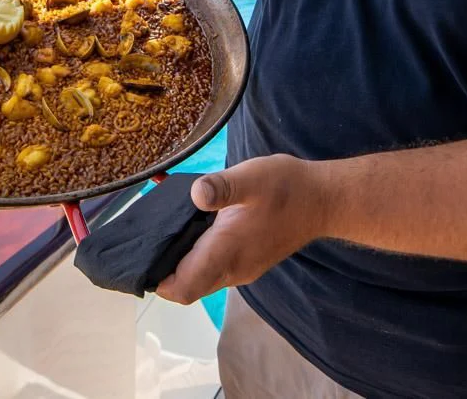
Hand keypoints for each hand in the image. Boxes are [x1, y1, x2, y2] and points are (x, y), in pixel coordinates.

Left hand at [154, 154, 332, 304]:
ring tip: (167, 232)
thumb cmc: (287, 188)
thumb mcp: (253, 177)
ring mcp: (242, 268)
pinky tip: (194, 229)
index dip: (157, 280)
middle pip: (188, 288)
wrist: (323, 200)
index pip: (183, 289)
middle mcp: (232, 270)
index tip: (142, 255)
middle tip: (148, 238)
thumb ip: (222, 186)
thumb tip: (197, 194)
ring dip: (181, 265)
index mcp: (226, 253)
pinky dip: (197, 258)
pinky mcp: (249, 261)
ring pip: (201, 280)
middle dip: (164, 271)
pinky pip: (214, 270)